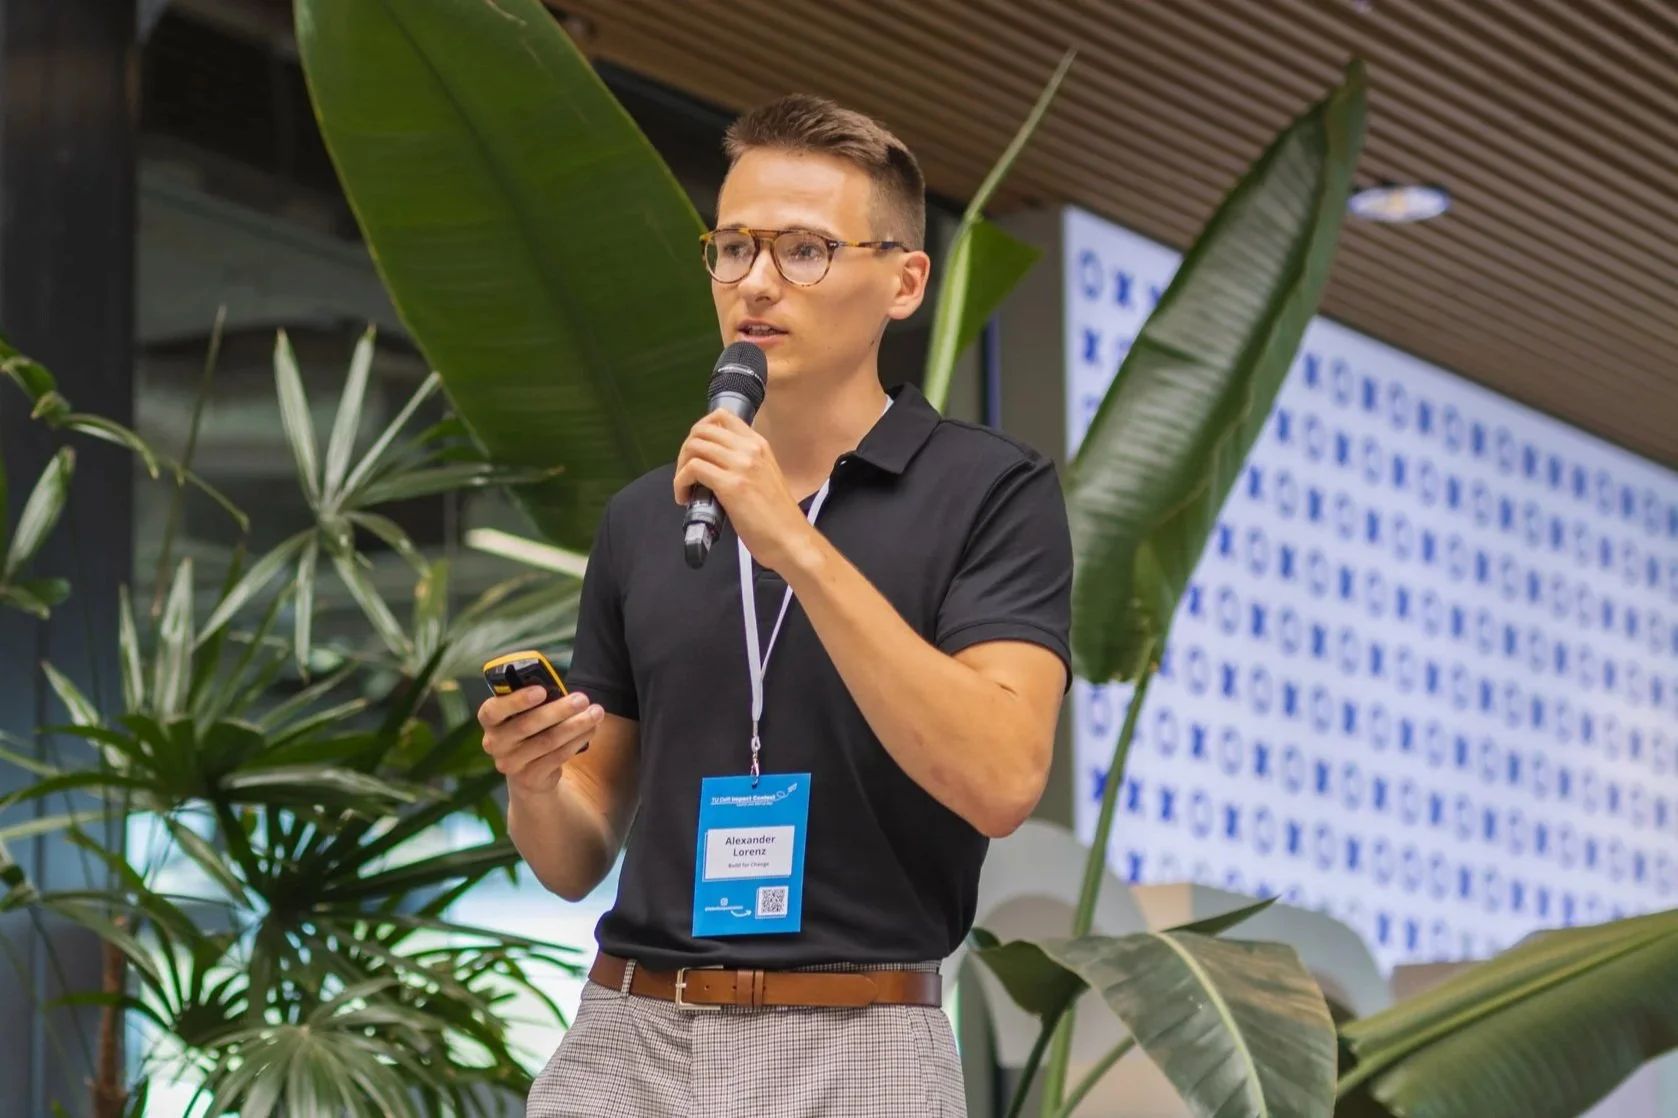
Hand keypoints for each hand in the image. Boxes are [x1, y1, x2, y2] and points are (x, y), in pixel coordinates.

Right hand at [478, 686, 603, 794]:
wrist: (528, 772)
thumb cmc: (530, 729)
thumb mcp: (525, 713)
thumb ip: (536, 701)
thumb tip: (565, 693)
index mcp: (490, 721)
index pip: (493, 710)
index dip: (516, 700)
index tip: (542, 690)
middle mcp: (494, 743)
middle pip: (527, 725)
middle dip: (558, 710)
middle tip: (582, 699)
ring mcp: (511, 763)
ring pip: (547, 741)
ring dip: (575, 725)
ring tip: (596, 713)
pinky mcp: (529, 778)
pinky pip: (557, 756)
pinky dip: (577, 741)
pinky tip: (590, 730)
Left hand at [674, 409, 814, 570]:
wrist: (790, 540)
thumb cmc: (777, 516)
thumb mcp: (764, 476)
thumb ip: (744, 464)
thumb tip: (714, 464)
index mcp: (759, 444)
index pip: (721, 416)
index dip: (700, 431)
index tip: (696, 453)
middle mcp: (750, 449)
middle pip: (701, 430)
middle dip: (685, 450)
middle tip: (685, 473)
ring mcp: (741, 465)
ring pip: (694, 447)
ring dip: (681, 467)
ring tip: (685, 487)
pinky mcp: (731, 485)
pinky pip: (692, 469)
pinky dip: (681, 483)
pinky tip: (685, 498)